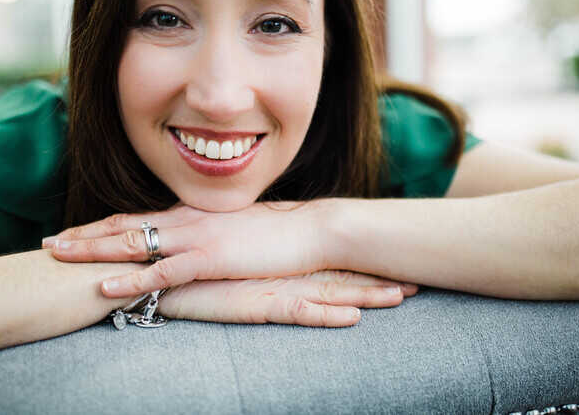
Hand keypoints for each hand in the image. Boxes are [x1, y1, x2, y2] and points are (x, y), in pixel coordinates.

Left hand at [44, 201, 415, 297]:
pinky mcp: (211, 259)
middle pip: (124, 225)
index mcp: (191, 213)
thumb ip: (207, 235)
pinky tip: (106, 288)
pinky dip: (131, 280)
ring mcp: (197, 237)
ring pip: (133, 242)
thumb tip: (188, 245)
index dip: (102, 225)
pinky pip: (162, 272)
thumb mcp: (235, 230)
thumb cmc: (277, 233)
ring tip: (58, 256)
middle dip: (83, 235)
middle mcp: (186, 220)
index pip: (137, 218)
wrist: (312, 230)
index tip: (73, 232)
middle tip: (47, 243)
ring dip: (93, 250)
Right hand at [158, 270, 418, 326]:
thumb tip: (271, 260)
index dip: (364, 265)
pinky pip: (297, 312)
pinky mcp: (256, 302)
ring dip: (365, 295)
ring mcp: (272, 285)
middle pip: (340, 275)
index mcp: (280, 261)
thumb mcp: (231, 262)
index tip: (396, 264)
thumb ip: (254, 260)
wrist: (160, 269)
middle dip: (378, 279)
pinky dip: (326, 315)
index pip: (330, 263)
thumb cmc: (196, 267)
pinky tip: (352, 318)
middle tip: (417, 281)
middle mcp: (283, 270)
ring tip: (401, 298)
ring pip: (328, 291)